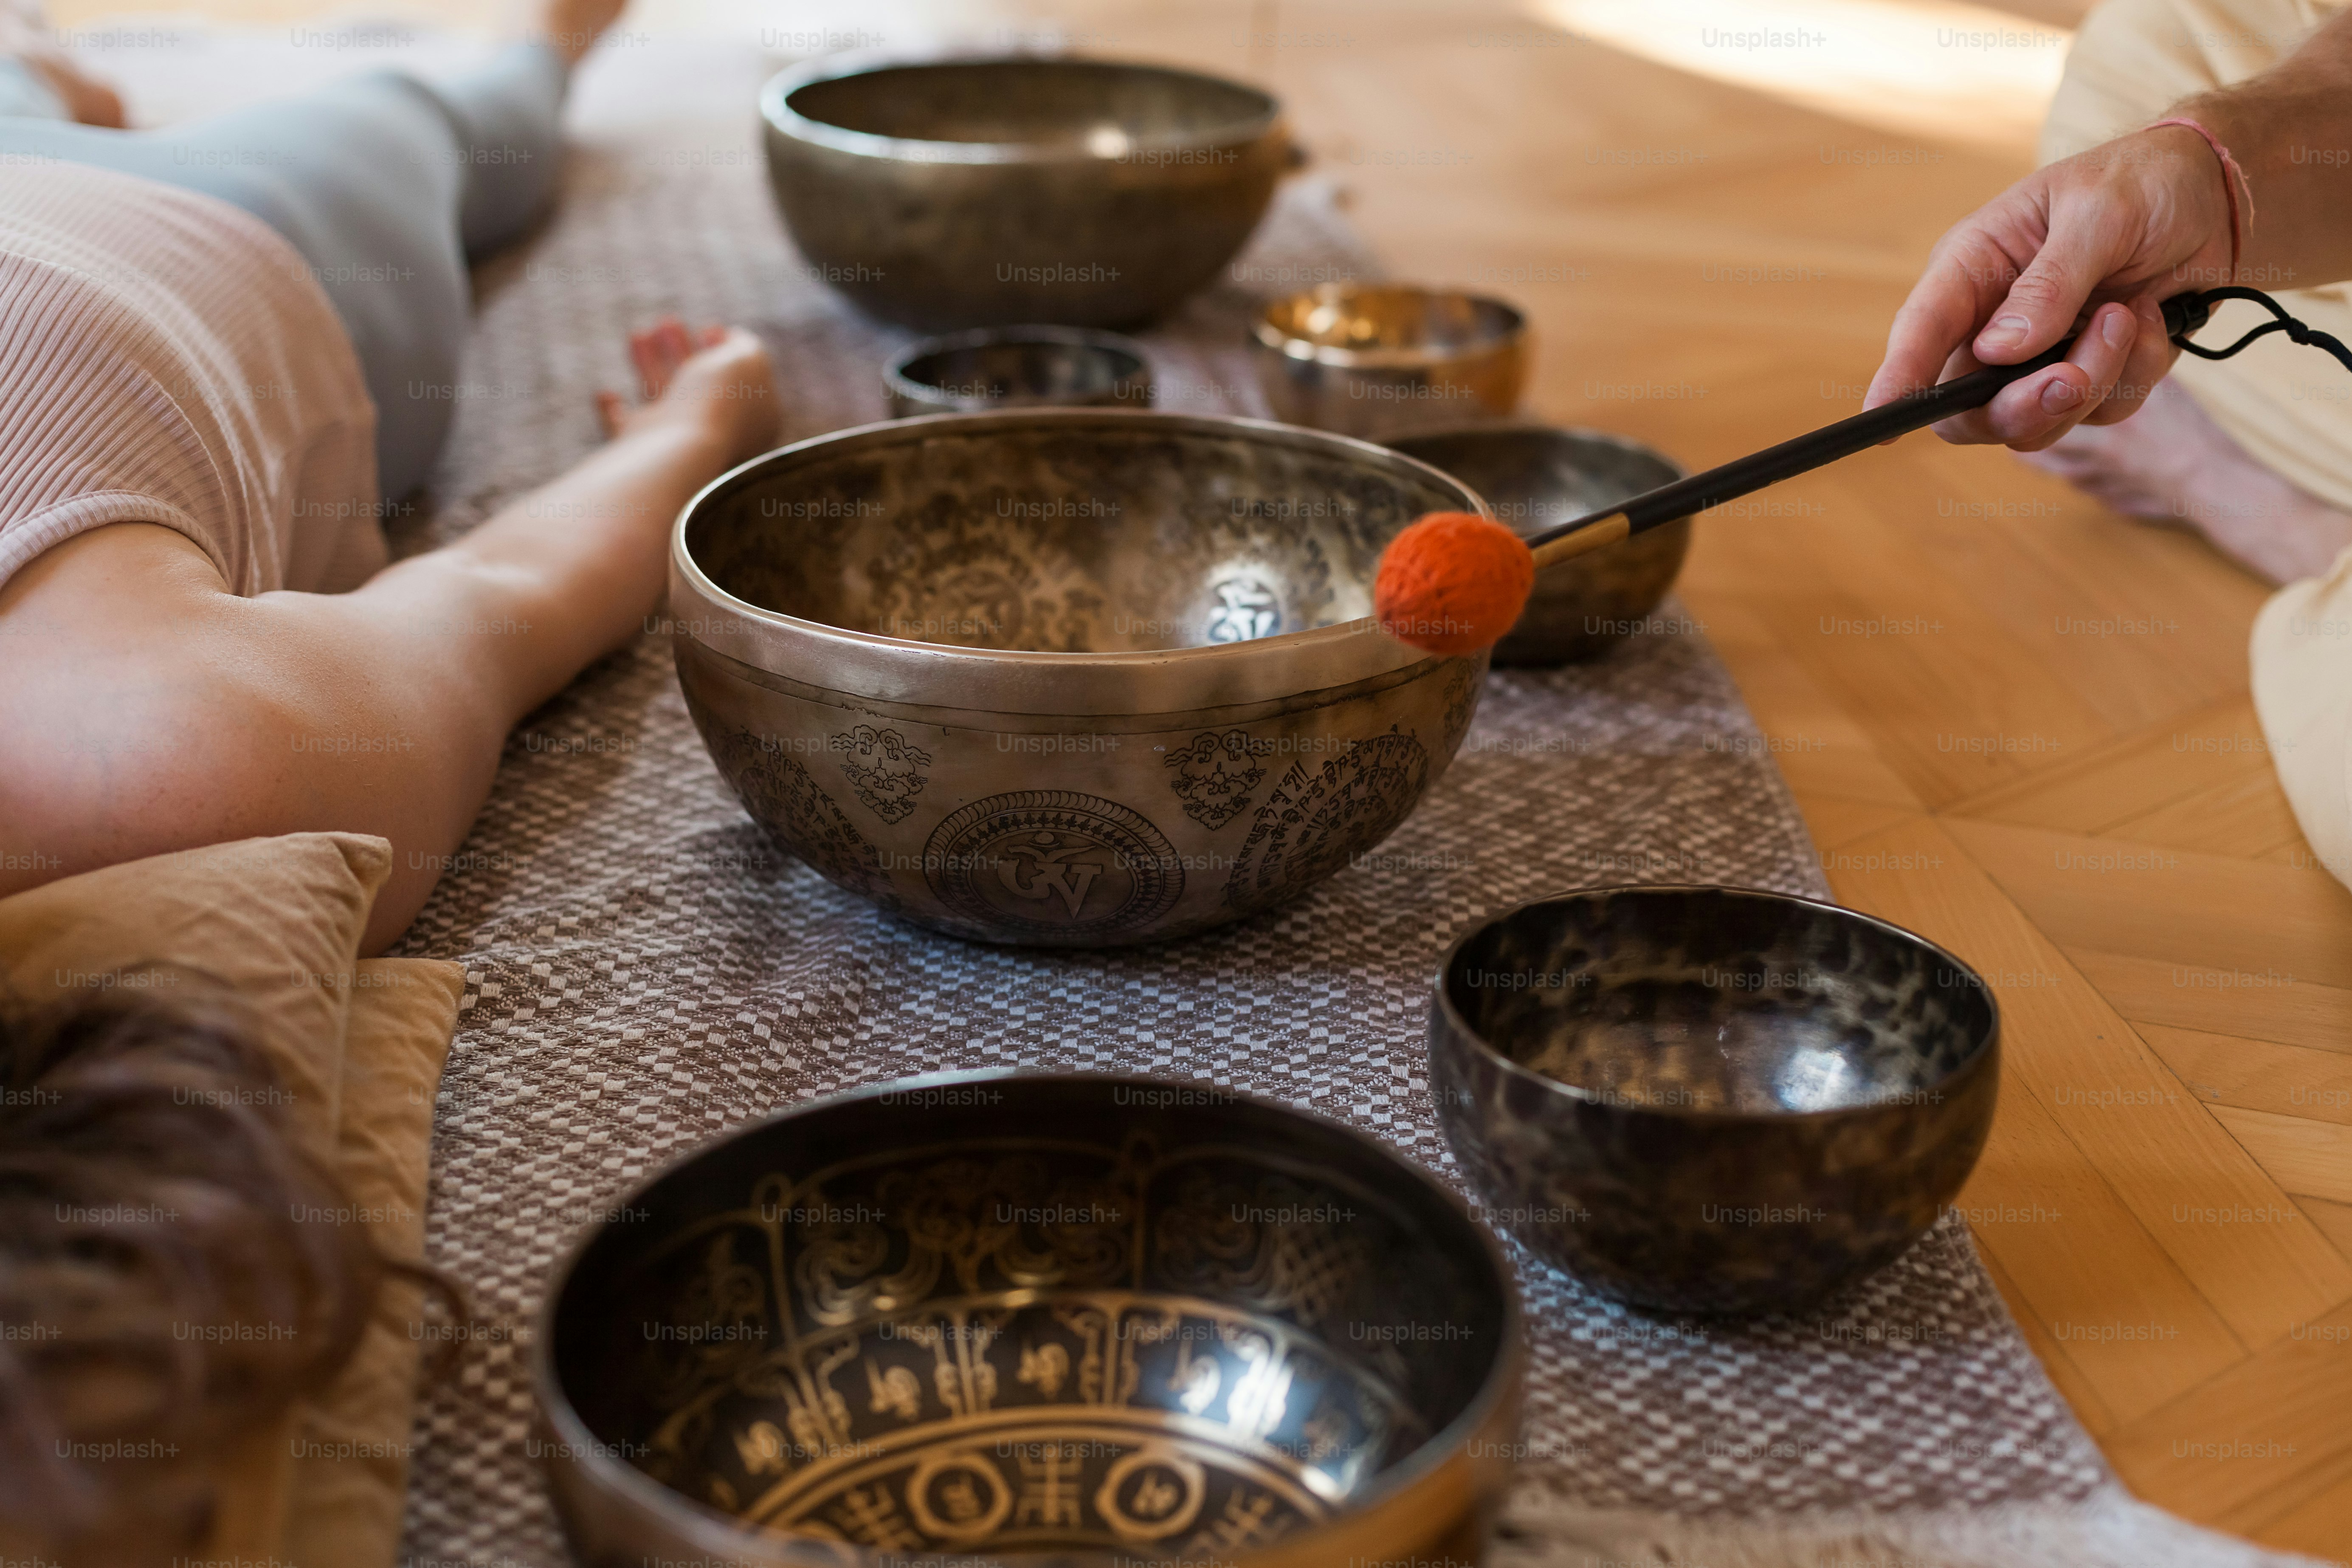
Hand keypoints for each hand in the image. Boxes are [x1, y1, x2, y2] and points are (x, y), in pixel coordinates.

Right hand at [596, 317, 779, 465]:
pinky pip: (624, 434)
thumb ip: (744, 347)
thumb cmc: (720, 402)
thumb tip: (732, 338)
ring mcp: (678, 446)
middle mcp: (713, 436)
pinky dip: (612, 413)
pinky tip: (604, 394)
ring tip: (638, 333)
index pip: (735, 385)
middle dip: (681, 350)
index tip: (710, 327)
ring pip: (659, 402)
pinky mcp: (643, 453)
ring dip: (648, 365)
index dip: (724, 353)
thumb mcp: (746, 361)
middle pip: (694, 389)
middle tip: (666, 322)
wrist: (683, 447)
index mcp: (748, 423)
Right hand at [1863, 126, 2234, 449]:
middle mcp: (1993, 321)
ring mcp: (2038, 356)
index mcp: (1973, 267)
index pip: (1920, 333)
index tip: (1879, 422)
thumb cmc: (2146, 182)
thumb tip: (1998, 350)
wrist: (2219, 197)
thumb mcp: (2100, 213)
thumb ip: (2049, 283)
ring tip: (2130, 315)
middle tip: (2073, 378)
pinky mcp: (2087, 374)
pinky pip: (2100, 412)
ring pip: (2038, 419)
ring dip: (2097, 378)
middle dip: (2024, 405)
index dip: (1897, 380)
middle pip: (1969, 407)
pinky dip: (2136, 373)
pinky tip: (2150, 320)